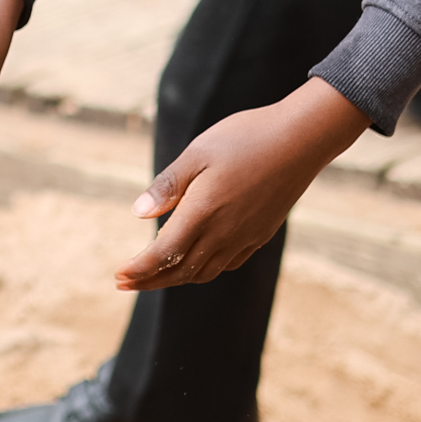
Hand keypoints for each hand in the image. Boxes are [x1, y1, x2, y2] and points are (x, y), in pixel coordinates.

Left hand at [120, 79, 368, 291]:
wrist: (302, 140)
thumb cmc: (245, 138)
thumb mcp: (197, 152)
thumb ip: (168, 186)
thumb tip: (138, 213)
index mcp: (202, 213)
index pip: (162, 254)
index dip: (138, 269)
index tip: (119, 276)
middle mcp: (224, 233)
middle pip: (180, 271)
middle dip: (149, 280)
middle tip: (125, 283)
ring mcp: (245, 237)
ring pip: (204, 272)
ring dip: (176, 278)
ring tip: (155, 276)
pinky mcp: (261, 234)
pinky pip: (227, 264)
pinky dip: (204, 270)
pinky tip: (197, 262)